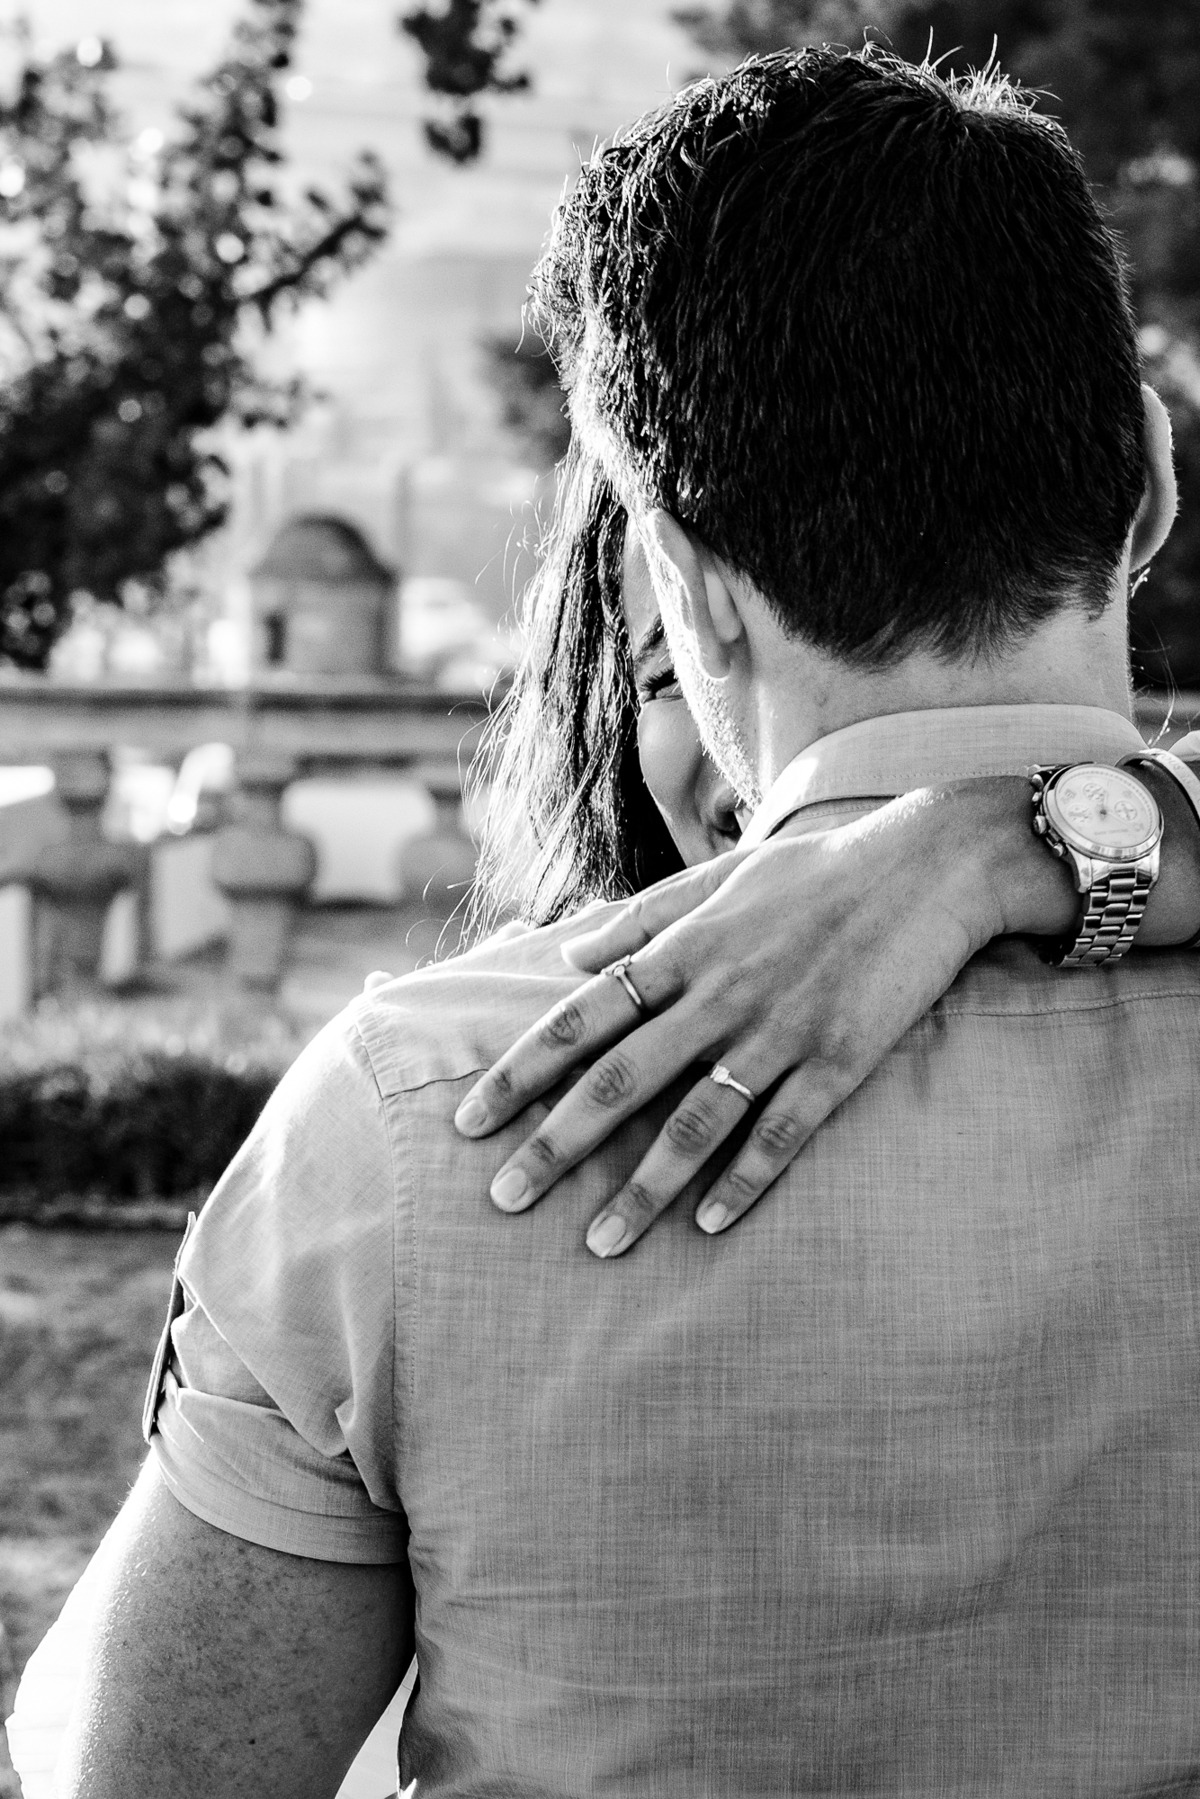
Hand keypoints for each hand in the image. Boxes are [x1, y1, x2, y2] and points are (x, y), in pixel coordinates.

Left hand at [456, 782, 1025, 1256]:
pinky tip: (709, 1226)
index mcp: (684, 950)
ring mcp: (780, 1031)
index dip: (521, 1071)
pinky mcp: (840, 1059)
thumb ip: (642, 918)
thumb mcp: (721, 876)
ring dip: (643, 1188)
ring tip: (598, 1243)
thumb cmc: (818, 872)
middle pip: (619, 1080)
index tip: (470, 1120)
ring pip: (695, 1122)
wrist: (930, 865)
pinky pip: (782, 1133)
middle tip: (502, 1199)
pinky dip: (745, 1181)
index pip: (581, 1018)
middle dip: (555, 1144)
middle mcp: (719, 994)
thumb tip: (570, 953)